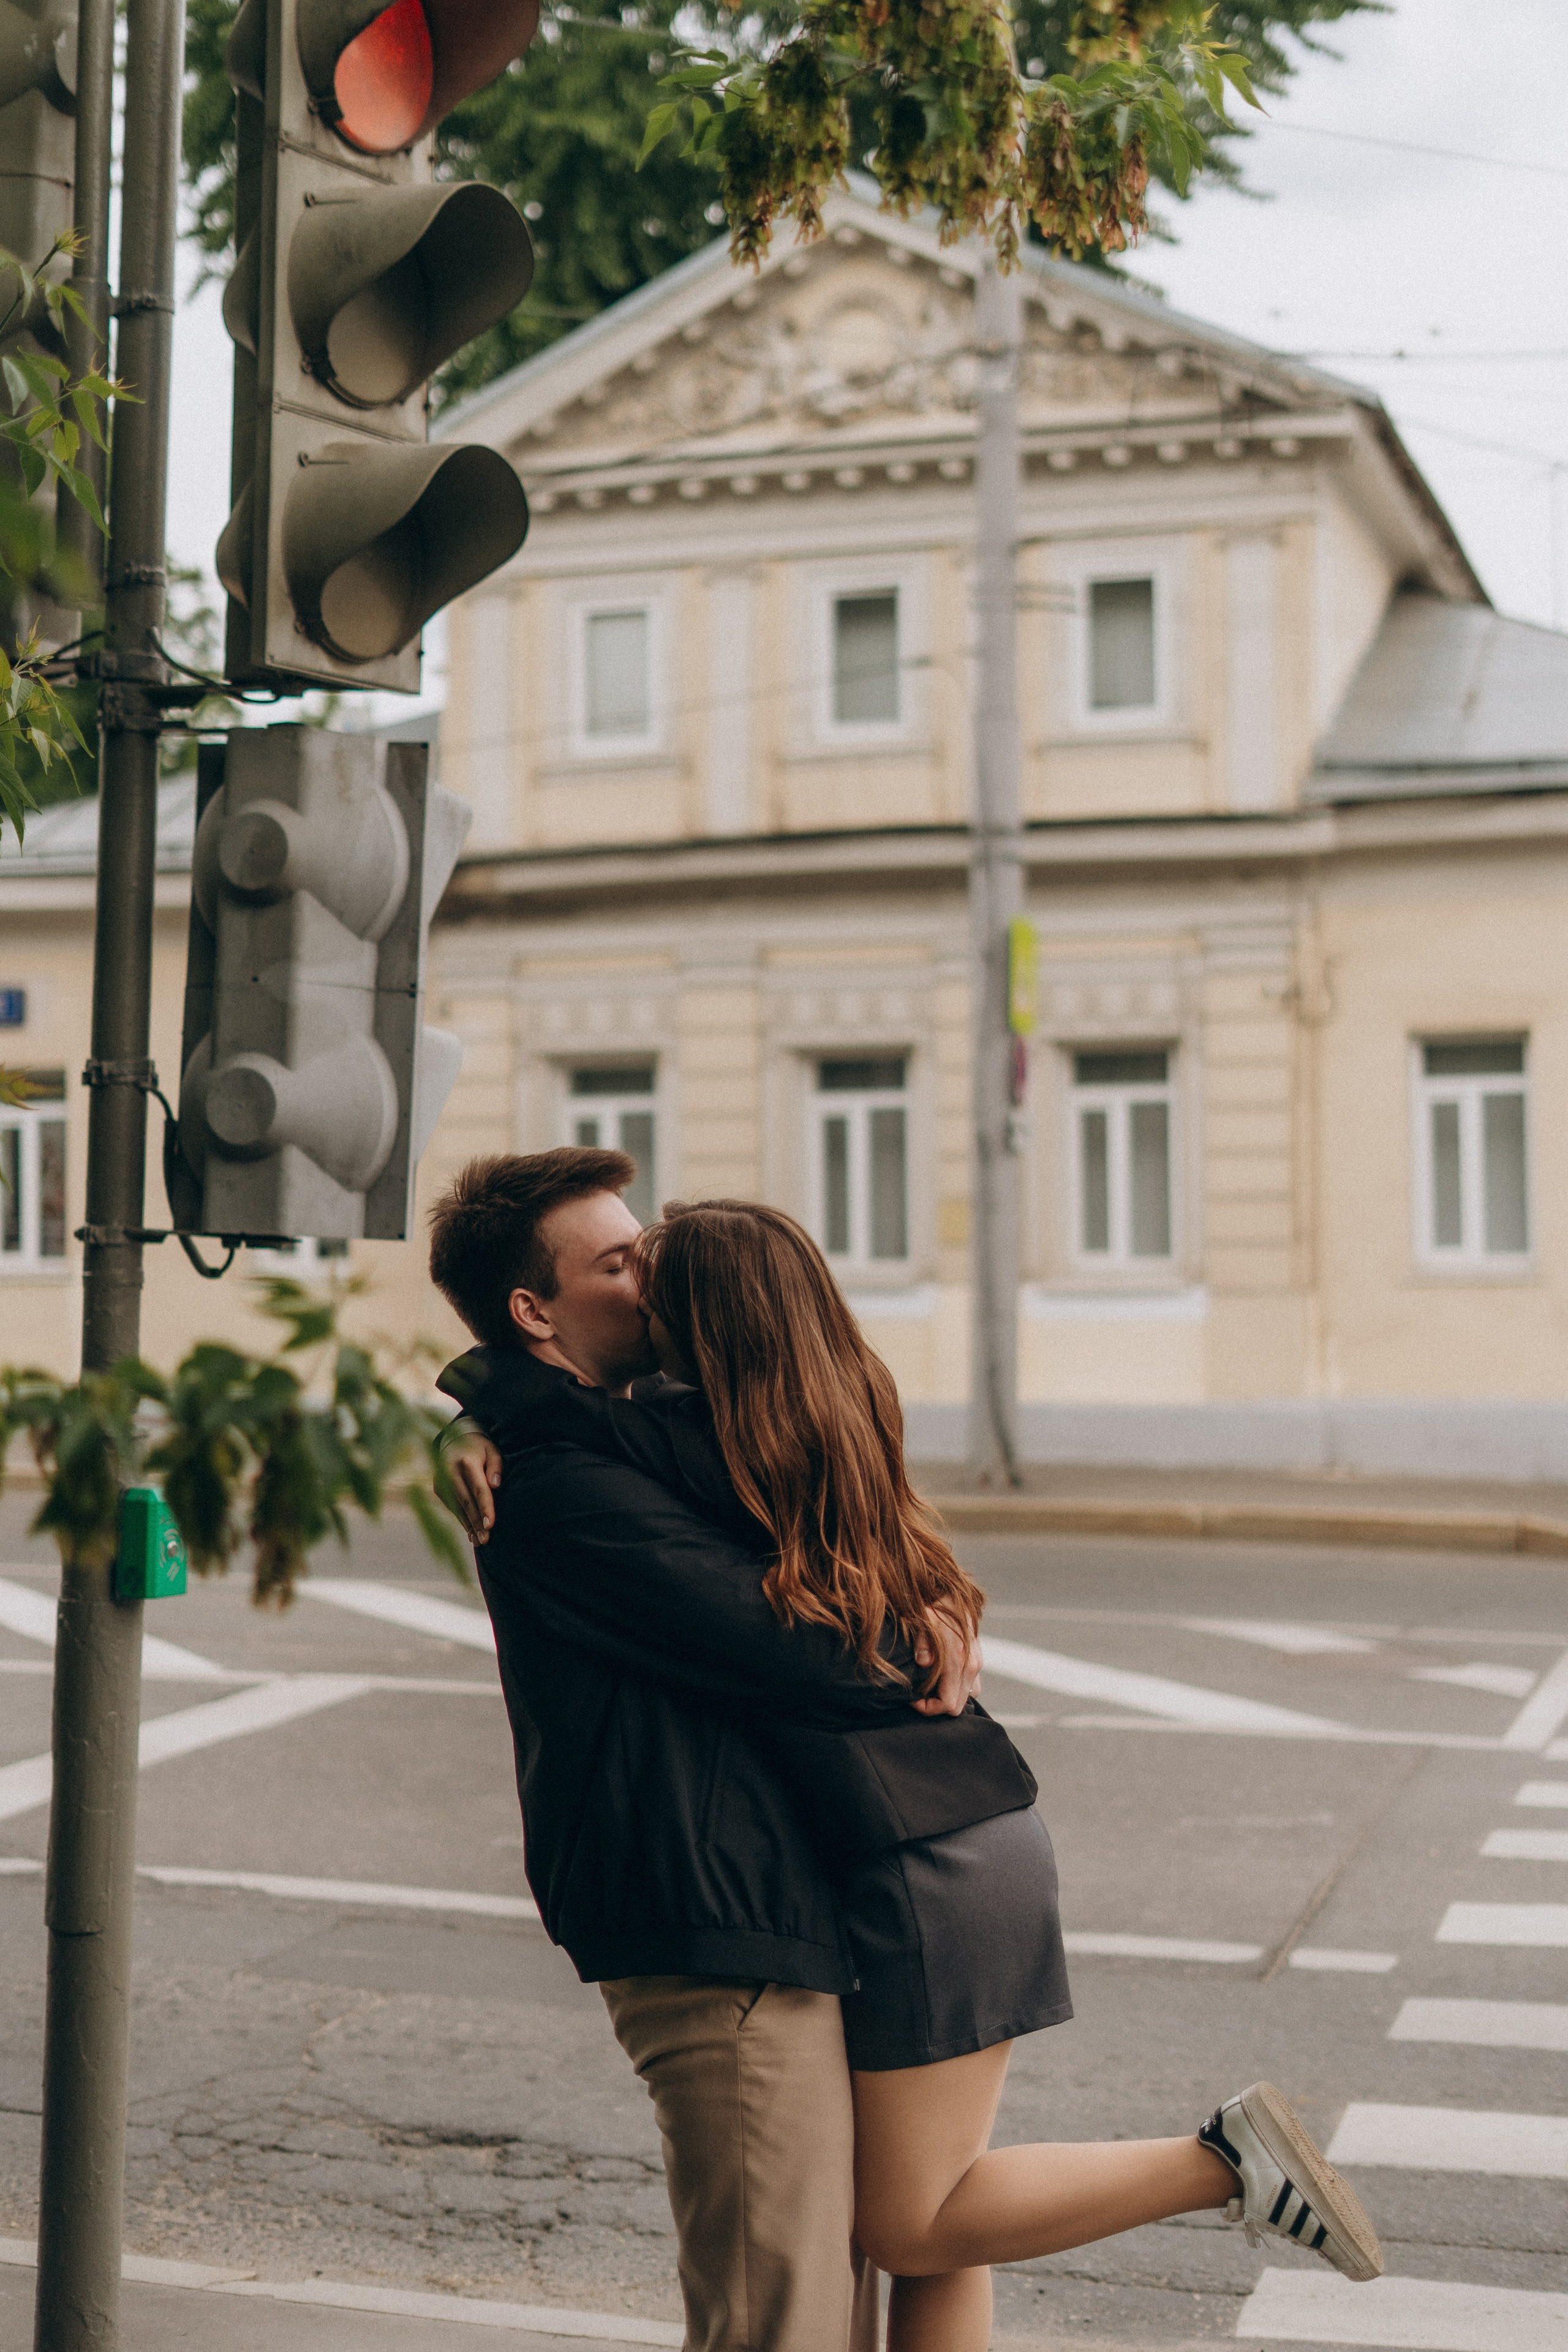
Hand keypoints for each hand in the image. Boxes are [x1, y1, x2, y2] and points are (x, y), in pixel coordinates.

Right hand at [443, 1427, 501, 1543]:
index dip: (484, 1508)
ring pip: (457, 1508)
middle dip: (476, 1523)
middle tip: (486, 1540)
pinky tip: (471, 1532)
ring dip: (469, 1526)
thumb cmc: (479, 1448)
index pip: (478, 1489)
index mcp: (467, 1462)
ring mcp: (441, 1482)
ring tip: (480, 1541)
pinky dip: (462, 1520)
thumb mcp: (492, 1450)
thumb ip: (496, 1466)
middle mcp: (450, 1472)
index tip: (490, 1524)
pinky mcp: (438, 1489)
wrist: (453, 1440)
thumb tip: (495, 1485)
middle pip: (466, 1502)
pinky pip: (452, 1508)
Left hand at [909, 1616, 981, 1716]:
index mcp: (958, 1660)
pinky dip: (956, 1687)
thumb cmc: (935, 1606)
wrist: (952, 1590)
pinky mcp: (977, 1659)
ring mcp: (977, 1663)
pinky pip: (971, 1686)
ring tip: (928, 1685)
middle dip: (935, 1705)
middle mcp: (971, 1665)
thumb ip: (923, 1643)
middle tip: (917, 1693)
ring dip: (947, 1696)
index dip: (927, 1708)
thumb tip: (924, 1663)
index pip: (947, 1704)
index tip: (912, 1698)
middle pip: (956, 1707)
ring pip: (965, 1697)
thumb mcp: (923, 1619)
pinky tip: (941, 1677)